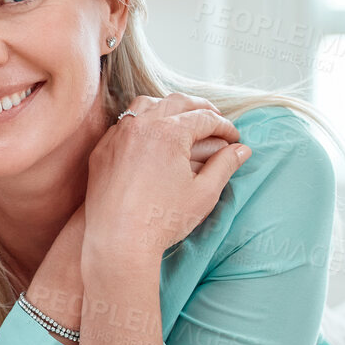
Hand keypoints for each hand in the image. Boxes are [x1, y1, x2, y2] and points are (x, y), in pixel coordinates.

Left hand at [85, 92, 250, 258]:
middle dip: (201, 109)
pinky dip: (142, 123)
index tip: (234, 138)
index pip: (204, 118)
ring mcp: (117, 136)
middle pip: (176, 102)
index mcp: (169, 132)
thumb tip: (242, 149)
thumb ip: (225, 165)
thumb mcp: (204, 193)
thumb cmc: (163, 220)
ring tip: (183, 121)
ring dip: (168, 107)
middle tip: (216, 122)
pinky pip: (123, 125)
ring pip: (145, 105)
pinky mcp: (102, 150)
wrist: (117, 241)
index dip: (225, 127)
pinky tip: (152, 136)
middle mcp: (140, 126)